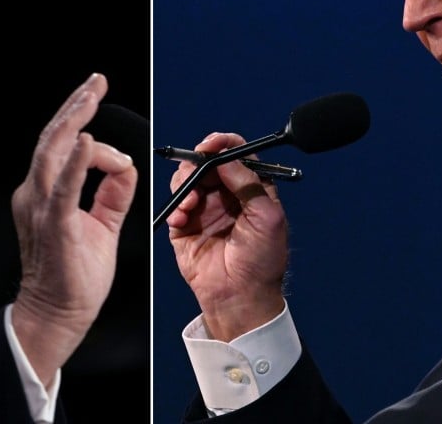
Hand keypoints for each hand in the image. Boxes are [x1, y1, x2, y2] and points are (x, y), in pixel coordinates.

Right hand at [10, 73, 137, 386]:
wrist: (58, 315)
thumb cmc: (75, 276)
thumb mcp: (101, 224)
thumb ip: (112, 193)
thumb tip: (125, 164)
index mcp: (45, 193)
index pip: (64, 148)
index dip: (87, 129)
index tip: (106, 117)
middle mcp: (36, 193)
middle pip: (53, 138)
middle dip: (77, 105)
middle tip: (96, 81)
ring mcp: (41, 206)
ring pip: (53, 151)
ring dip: (75, 119)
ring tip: (91, 94)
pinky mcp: (54, 224)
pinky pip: (64, 187)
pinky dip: (75, 162)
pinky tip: (88, 141)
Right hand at [167, 132, 288, 341]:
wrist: (240, 297)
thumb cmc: (262, 262)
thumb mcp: (267, 216)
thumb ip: (248, 183)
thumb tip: (226, 157)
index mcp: (251, 190)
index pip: (237, 155)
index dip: (224, 144)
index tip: (211, 145)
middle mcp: (226, 196)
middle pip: (207, 162)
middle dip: (198, 163)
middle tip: (195, 170)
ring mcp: (204, 209)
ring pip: (187, 179)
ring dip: (185, 184)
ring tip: (191, 202)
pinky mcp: (185, 226)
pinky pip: (174, 204)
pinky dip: (176, 205)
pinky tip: (182, 217)